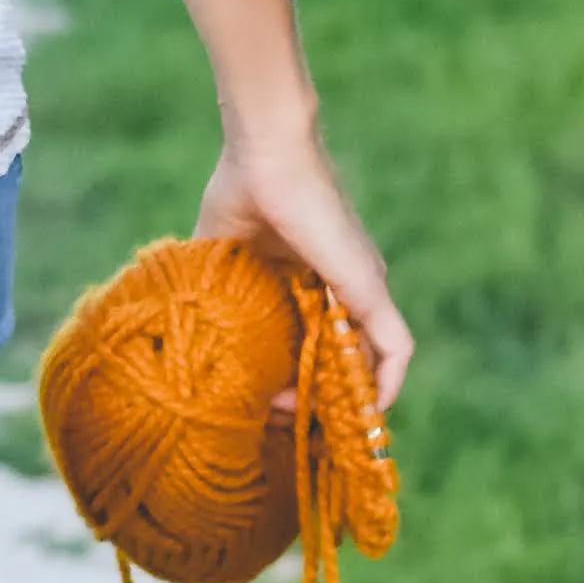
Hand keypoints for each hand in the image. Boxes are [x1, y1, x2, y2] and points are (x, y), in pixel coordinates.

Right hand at [196, 122, 412, 410]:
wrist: (265, 154)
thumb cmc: (240, 189)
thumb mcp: (221, 255)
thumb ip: (218, 291)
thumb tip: (188, 327)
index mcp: (312, 277)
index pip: (316, 340)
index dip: (296, 376)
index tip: (265, 401)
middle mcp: (347, 285)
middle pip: (346, 355)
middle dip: (321, 396)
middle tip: (285, 420)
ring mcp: (363, 287)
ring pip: (372, 358)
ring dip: (351, 398)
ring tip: (320, 428)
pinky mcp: (370, 287)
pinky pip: (396, 348)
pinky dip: (387, 384)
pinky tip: (367, 413)